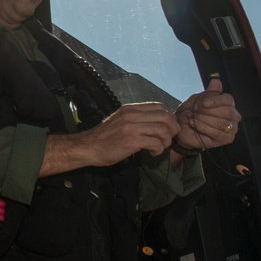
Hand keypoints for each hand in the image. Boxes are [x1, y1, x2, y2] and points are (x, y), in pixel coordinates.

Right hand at [41, 102, 178, 175]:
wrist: (87, 147)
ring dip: (166, 141)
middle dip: (172, 129)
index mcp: (130, 108)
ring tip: (159, 147)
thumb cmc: (104, 138)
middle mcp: (131, 114)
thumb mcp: (120, 121)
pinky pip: (155, 143)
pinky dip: (158, 149)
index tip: (166, 129)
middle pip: (165, 116)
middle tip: (167, 139)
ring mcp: (131, 127)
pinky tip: (152, 153)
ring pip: (163, 130)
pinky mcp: (131, 140)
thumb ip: (136, 119)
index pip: (160, 106)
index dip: (169, 118)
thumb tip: (156, 123)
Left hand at [174, 78, 240, 150]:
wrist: (182, 128)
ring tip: (192, 117)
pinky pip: (217, 133)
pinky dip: (203, 127)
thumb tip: (216, 81)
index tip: (203, 103)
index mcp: (228, 104)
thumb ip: (208, 92)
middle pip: (226, 112)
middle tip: (194, 111)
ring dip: (203, 119)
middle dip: (208, 111)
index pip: (228, 100)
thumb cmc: (192, 112)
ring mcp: (232, 128)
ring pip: (221, 123)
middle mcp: (234, 116)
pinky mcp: (226, 139)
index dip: (216, 100)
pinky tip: (193, 124)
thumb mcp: (197, 99)